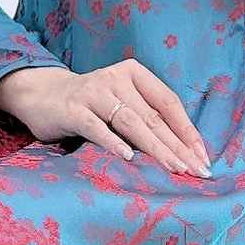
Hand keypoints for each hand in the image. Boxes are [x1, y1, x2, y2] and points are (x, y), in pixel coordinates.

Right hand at [0, 59, 213, 177]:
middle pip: (153, 116)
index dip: (187, 130)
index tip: (202, 157)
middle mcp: (116, 78)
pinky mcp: (73, 110)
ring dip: (154, 147)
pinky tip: (128, 157)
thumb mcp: (122, 102)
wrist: (42, 95)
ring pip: (130, 121)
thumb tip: (183, 151)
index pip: (169, 102)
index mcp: (134, 73)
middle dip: (177, 146)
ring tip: (173, 166)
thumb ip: (147, 117)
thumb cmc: (91, 104)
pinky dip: (112, 142)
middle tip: (195, 170)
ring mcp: (93, 93)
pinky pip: (96, 127)